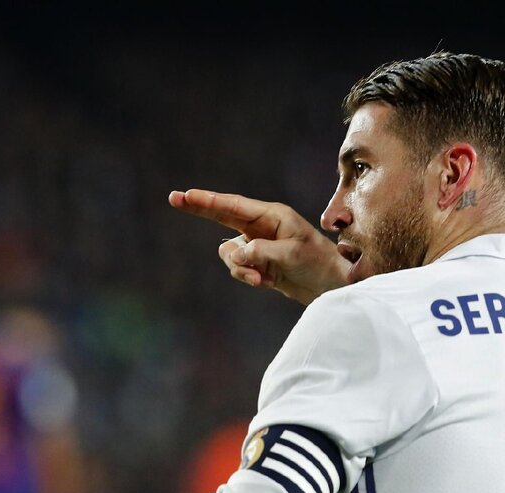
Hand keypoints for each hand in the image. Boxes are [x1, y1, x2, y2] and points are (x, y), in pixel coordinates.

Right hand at [169, 189, 350, 304]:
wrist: (331, 285)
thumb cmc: (319, 262)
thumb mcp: (292, 255)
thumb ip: (262, 252)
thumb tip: (237, 254)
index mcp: (271, 215)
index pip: (233, 206)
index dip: (207, 201)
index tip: (186, 195)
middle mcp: (260, 227)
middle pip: (221, 216)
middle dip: (200, 210)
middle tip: (174, 198)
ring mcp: (257, 245)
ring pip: (229, 254)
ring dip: (239, 268)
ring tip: (259, 278)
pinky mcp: (257, 263)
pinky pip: (238, 269)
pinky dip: (247, 277)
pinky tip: (266, 282)